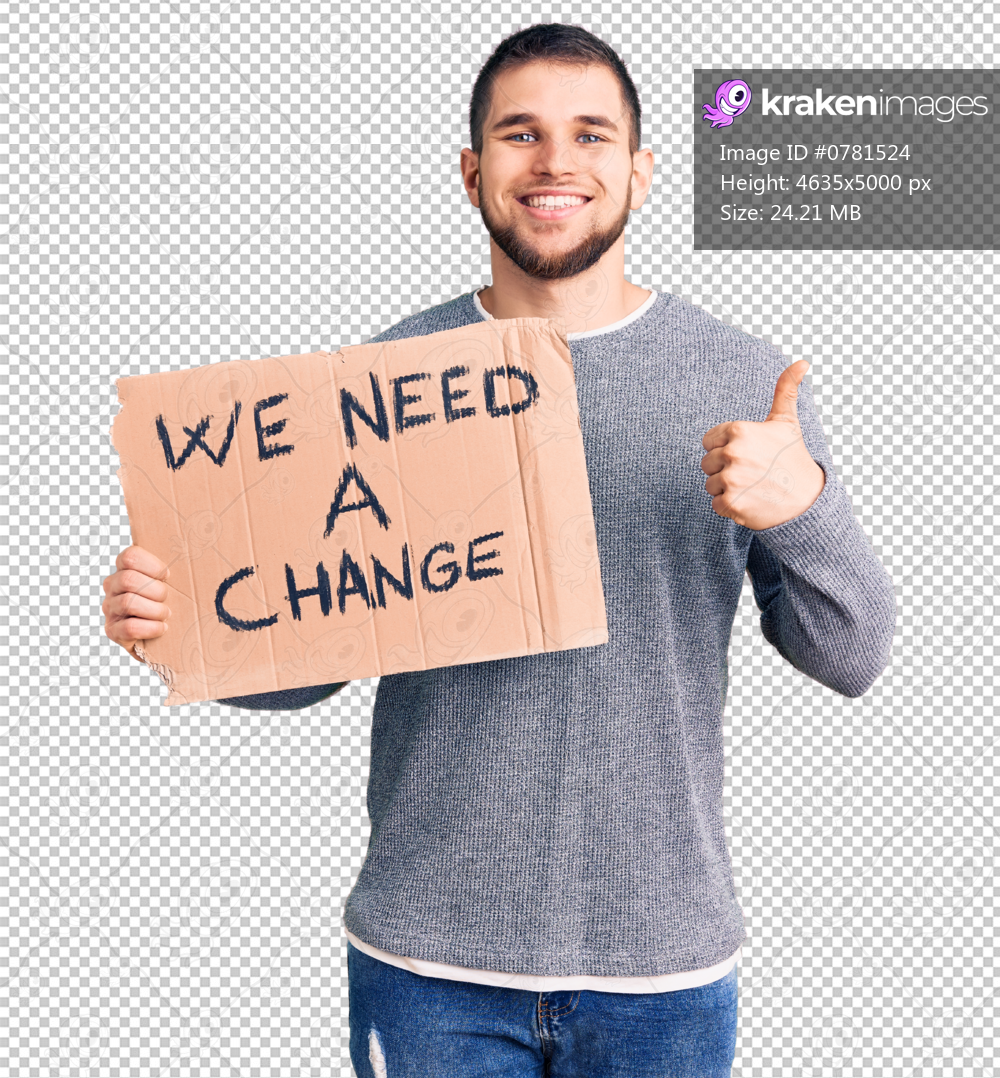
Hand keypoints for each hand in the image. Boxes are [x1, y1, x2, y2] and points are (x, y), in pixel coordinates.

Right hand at [102, 545, 170, 660]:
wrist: (165, 635)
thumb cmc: (172, 600)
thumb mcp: (174, 579)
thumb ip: (180, 563)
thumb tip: (211, 539)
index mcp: (125, 568)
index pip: (129, 556)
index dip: (152, 566)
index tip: (168, 576)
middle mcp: (113, 586)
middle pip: (128, 579)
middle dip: (156, 590)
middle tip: (167, 598)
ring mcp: (110, 608)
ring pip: (128, 603)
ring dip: (154, 610)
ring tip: (166, 614)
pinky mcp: (113, 631)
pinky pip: (128, 627)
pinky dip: (150, 628)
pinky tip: (162, 628)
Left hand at [700, 360, 825, 530]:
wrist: (807, 500)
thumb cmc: (794, 458)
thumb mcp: (787, 422)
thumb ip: (785, 390)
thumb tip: (802, 362)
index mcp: (739, 430)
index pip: (709, 441)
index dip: (726, 449)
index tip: (748, 454)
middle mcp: (732, 453)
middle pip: (707, 463)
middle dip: (726, 469)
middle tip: (753, 472)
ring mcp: (731, 480)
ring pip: (710, 484)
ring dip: (727, 488)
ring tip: (753, 487)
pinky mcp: (731, 503)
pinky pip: (715, 504)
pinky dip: (730, 506)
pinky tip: (751, 501)